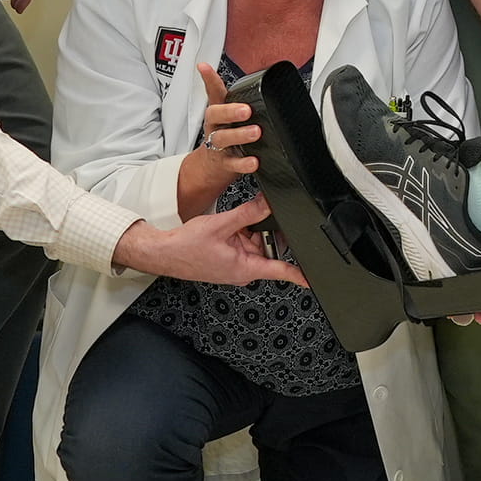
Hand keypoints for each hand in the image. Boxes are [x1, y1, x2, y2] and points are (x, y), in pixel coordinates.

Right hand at [113, 196, 304, 288]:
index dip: (301, 274)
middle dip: (266, 230)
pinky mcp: (230, 257)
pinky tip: (228, 226)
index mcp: (245, 268)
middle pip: (270, 247)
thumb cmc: (186, 247)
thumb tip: (268, 204)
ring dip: (249, 229)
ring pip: (256, 242)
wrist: (164, 252)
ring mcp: (236, 263)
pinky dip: (240, 231)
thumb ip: (248, 213)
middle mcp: (243, 269)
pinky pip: (244, 241)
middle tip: (251, 219)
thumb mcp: (222, 225)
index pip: (281, 270)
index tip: (316, 276)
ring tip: (233, 223)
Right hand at [175, 64, 259, 215]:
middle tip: (247, 110)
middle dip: (230, 111)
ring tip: (256, 132)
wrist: (210, 168)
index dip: (208, 79)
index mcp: (217, 113)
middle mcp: (215, 127)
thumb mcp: (224, 115)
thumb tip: (221, 70)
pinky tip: (254, 161)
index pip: (212, 92)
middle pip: (216, 116)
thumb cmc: (223, 135)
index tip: (204, 67)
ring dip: (240, 135)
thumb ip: (228, 95)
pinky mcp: (225, 164)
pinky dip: (243, 163)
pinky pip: (233, 164)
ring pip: (224, 139)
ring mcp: (219, 146)